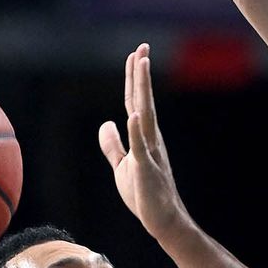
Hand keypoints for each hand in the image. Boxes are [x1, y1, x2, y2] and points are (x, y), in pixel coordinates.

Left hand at [99, 43, 188, 241]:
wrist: (162, 219)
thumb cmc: (144, 194)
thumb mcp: (122, 165)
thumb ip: (113, 145)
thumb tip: (106, 123)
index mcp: (143, 137)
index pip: (135, 101)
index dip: (134, 78)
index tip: (136, 54)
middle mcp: (150, 138)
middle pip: (142, 100)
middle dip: (141, 74)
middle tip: (142, 47)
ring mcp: (150, 152)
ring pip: (145, 115)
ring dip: (142, 90)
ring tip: (142, 67)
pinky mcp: (147, 169)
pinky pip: (141, 147)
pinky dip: (137, 130)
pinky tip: (133, 114)